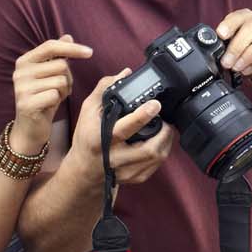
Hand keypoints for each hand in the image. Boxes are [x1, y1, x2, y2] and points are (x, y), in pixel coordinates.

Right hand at [9, 34, 89, 154]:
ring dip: (64, 90)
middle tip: (60, 89)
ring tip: (54, 97)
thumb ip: (57, 56)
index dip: (72, 48)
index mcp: (24, 61)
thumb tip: (68, 36)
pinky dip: (58, 100)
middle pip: (60, 65)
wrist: (30, 127)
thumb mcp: (50, 75)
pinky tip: (50, 105)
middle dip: (68, 78)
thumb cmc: (43, 97)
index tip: (90, 52)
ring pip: (60, 80)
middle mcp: (20, 72)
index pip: (51, 46)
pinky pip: (55, 95)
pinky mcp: (26, 103)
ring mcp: (21, 88)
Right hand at [73, 68, 174, 186]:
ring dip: (166, 141)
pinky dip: (162, 152)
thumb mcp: (88, 111)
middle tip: (167, 119)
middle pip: (147, 149)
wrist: (84, 169)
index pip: (123, 129)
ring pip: (155, 158)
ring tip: (166, 128)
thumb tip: (126, 73)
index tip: (155, 104)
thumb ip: (105, 89)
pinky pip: (155, 166)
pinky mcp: (133, 178)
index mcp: (99, 139)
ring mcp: (124, 171)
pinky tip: (160, 142)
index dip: (142, 116)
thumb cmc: (86, 137)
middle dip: (164, 132)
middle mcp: (112, 158)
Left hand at [215, 8, 251, 92]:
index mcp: (248, 20)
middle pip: (251, 28)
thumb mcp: (235, 45)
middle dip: (236, 46)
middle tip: (225, 62)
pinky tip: (246, 71)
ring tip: (235, 68)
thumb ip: (225, 44)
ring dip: (247, 55)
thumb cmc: (248, 52)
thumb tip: (210, 50)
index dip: (230, 24)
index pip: (239, 16)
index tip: (220, 34)